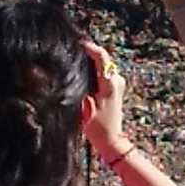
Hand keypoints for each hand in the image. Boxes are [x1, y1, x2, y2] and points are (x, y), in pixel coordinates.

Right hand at [77, 37, 133, 155]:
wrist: (111, 141)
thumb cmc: (97, 126)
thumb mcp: (84, 106)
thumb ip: (78, 87)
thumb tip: (67, 73)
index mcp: (110, 82)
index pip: (101, 56)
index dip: (89, 47)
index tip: (77, 44)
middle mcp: (116, 80)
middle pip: (102, 59)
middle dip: (88, 54)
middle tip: (72, 51)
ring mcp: (117, 85)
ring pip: (102, 66)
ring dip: (90, 63)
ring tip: (74, 61)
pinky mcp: (114, 90)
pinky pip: (103, 74)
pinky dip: (93, 71)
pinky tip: (81, 75)